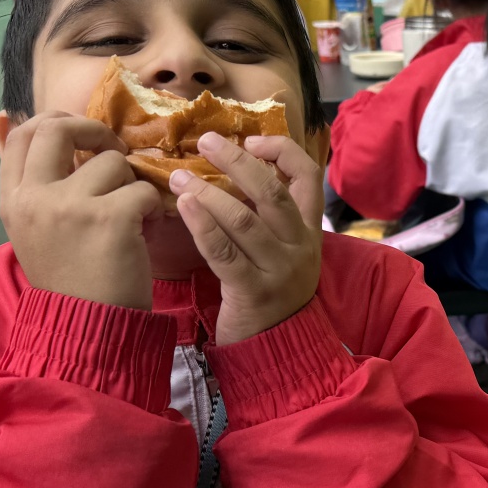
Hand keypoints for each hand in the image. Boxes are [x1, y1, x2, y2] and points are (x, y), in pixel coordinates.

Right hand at [0, 115, 157, 308]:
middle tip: (113, 153)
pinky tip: (143, 232)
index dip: (56, 122)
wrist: (88, 331)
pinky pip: (142, 190)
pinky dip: (151, 208)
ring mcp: (69, 206)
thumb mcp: (31, 226)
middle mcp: (33, 198)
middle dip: (94, 132)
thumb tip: (5, 114)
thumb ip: (26, 176)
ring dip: (131, 183)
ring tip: (130, 215)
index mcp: (12, 200)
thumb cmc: (69, 279)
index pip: (24, 133)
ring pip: (112, 161)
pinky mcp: (108, 218)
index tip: (82, 137)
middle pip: (57, 127)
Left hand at [171, 132, 322, 344]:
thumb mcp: (281, 250)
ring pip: (245, 220)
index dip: (281, 150)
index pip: (308, 176)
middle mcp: (300, 247)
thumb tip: (232, 166)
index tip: (251, 138)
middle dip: (237, 161)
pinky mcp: (253, 292)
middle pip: (272, 192)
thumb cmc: (270, 292)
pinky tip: (184, 206)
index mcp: (310, 231)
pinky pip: (225, 253)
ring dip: (208, 192)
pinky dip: (202, 225)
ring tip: (178, 177)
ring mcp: (279, 271)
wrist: (278, 349)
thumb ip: (267, 216)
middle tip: (204, 142)